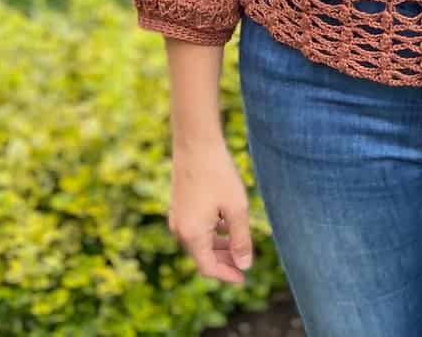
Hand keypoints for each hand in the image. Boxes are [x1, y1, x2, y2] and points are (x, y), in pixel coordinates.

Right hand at [168, 141, 254, 283]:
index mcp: (192, 235)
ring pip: (198, 242)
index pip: (208, 267)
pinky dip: (210, 233)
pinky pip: (194, 228)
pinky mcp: (178, 205)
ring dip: (217, 246)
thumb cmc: (218, 173)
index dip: (226, 275)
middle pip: (201, 256)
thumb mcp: (236, 208)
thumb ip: (241, 239)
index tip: (243, 278)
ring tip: (238, 244)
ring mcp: (176, 216)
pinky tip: (225, 224)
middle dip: (223, 261)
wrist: (196, 143)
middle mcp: (179, 229)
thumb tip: (245, 265)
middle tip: (243, 263)